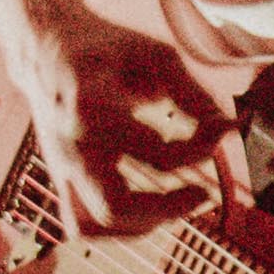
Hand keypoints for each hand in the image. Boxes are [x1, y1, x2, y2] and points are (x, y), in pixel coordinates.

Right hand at [16, 0, 236, 240]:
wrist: (46, 46)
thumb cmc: (106, 50)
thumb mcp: (155, 56)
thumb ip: (193, 94)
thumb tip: (227, 128)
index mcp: (93, 109)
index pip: (158, 154)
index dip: (201, 147)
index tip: (221, 131)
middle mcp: (71, 146)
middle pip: (114, 207)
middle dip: (167, 210)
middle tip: (203, 193)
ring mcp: (60, 166)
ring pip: (93, 225)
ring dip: (142, 226)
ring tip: (175, 205)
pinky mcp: (59, 177)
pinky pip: (83, 224)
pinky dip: (119, 227)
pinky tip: (148, 210)